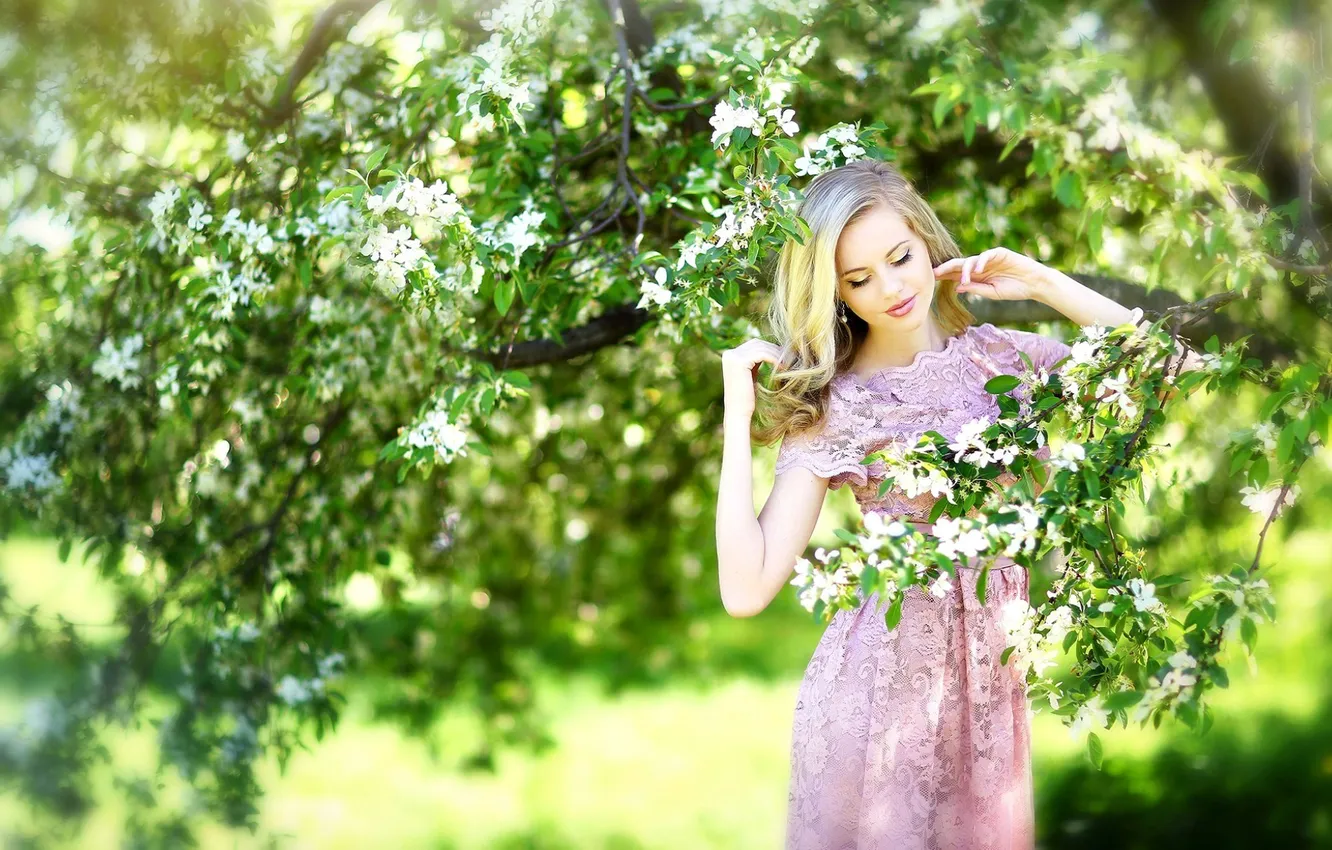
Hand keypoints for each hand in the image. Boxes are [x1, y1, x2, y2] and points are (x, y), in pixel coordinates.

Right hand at [721, 338, 786, 420]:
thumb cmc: (746, 399)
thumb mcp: (750, 376)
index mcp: (730, 355)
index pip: (754, 344)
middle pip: (757, 343)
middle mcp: (729, 354)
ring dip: (777, 354)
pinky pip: (762, 354)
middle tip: (789, 358)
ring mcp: (733, 357)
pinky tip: (783, 368)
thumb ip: (755, 363)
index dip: (770, 348)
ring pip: (761, 348)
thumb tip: (770, 350)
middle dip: (774, 349)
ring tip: (788, 364)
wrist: (738, 413)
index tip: (784, 357)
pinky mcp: (740, 362)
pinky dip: (774, 359)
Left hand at [933, 247, 1052, 301]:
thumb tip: (957, 287)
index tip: (931, 279)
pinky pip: (987, 255)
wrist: (1034, 284)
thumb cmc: (1014, 289)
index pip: (956, 274)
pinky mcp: (1000, 253)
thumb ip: (975, 288)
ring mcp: (989, 259)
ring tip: (964, 279)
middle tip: (934, 272)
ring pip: (971, 260)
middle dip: (946, 268)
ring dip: (965, 270)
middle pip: (959, 265)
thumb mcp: (992, 293)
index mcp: (976, 276)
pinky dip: (981, 261)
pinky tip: (978, 269)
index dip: (945, 276)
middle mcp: (980, 266)